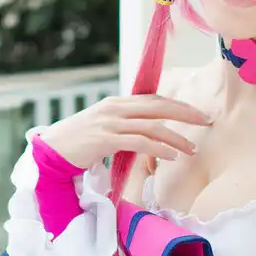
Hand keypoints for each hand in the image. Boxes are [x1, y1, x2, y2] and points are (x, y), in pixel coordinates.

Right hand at [38, 95, 213, 169]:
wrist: (50, 152)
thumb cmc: (76, 144)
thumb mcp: (102, 128)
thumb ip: (123, 126)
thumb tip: (146, 134)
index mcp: (116, 103)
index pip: (153, 99)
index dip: (177, 105)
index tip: (196, 113)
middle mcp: (115, 108)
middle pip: (158, 107)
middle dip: (185, 113)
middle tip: (206, 121)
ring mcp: (110, 122)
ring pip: (153, 126)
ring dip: (176, 138)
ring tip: (192, 148)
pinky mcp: (105, 139)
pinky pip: (140, 142)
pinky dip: (159, 149)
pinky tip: (172, 156)